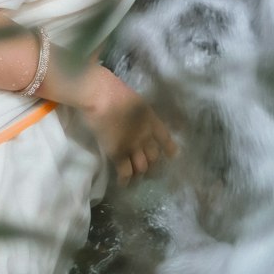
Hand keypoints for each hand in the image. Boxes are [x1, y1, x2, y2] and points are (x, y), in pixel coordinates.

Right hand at [76, 65, 176, 185]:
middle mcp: (145, 135)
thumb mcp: (134, 99)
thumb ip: (137, 112)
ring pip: (142, 167)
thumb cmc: (112, 90)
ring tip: (136, 178)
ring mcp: (133, 145)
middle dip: (152, 165)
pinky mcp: (118, 153)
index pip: (164, 137)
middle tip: (148, 170)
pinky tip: (124, 184)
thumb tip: (133, 116)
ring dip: (140, 173)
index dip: (169, 148)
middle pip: (154, 157)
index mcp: (151, 119)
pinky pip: (125, 171)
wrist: (102, 95)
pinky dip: (125, 180)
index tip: (172, 155)